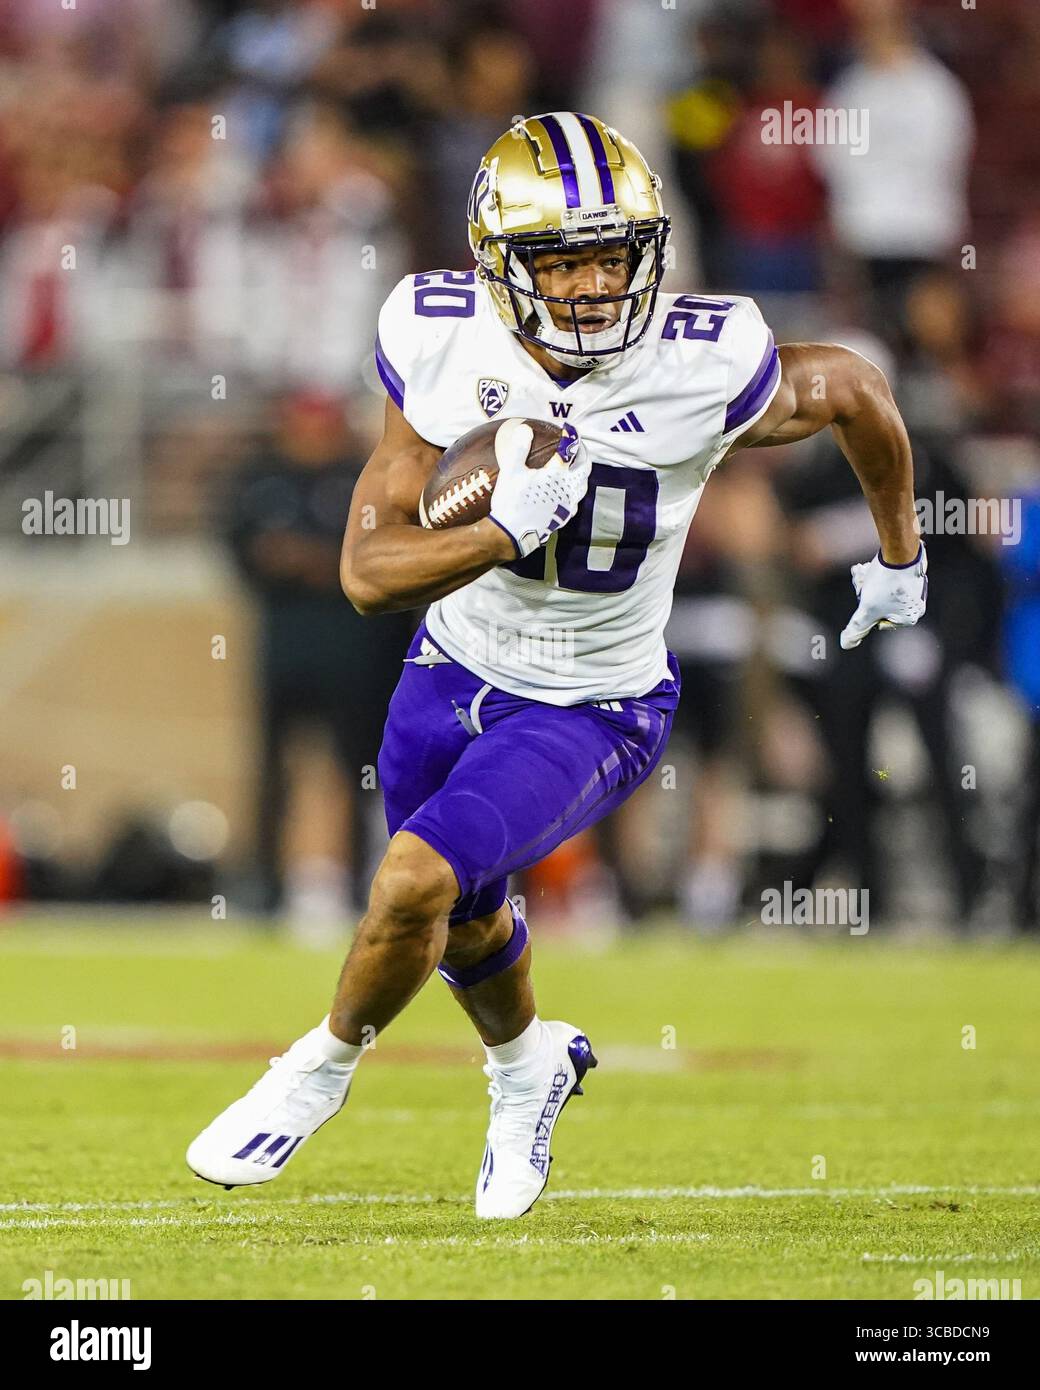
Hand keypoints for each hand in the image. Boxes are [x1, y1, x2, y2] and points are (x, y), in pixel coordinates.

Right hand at [488, 419, 589, 557]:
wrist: (511, 534)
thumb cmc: (511, 501)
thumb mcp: (512, 472)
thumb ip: (520, 449)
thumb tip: (525, 429)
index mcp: (557, 475)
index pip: (570, 450)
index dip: (571, 437)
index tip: (568, 429)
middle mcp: (567, 490)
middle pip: (584, 469)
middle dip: (583, 455)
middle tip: (577, 448)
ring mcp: (567, 506)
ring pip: (582, 487)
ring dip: (581, 475)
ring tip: (574, 469)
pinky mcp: (562, 518)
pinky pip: (574, 502)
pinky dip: (573, 492)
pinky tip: (565, 494)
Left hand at [839, 543, 927, 649]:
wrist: (900, 551)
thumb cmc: (886, 583)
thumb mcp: (867, 609)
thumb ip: (857, 626)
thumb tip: (846, 644)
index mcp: (909, 618)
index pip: (877, 621)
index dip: (866, 608)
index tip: (865, 595)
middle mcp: (915, 605)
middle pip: (879, 604)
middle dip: (865, 593)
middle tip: (860, 581)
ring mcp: (915, 589)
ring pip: (881, 590)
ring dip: (867, 582)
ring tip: (862, 571)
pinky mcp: (911, 574)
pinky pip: (889, 579)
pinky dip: (876, 574)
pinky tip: (868, 567)